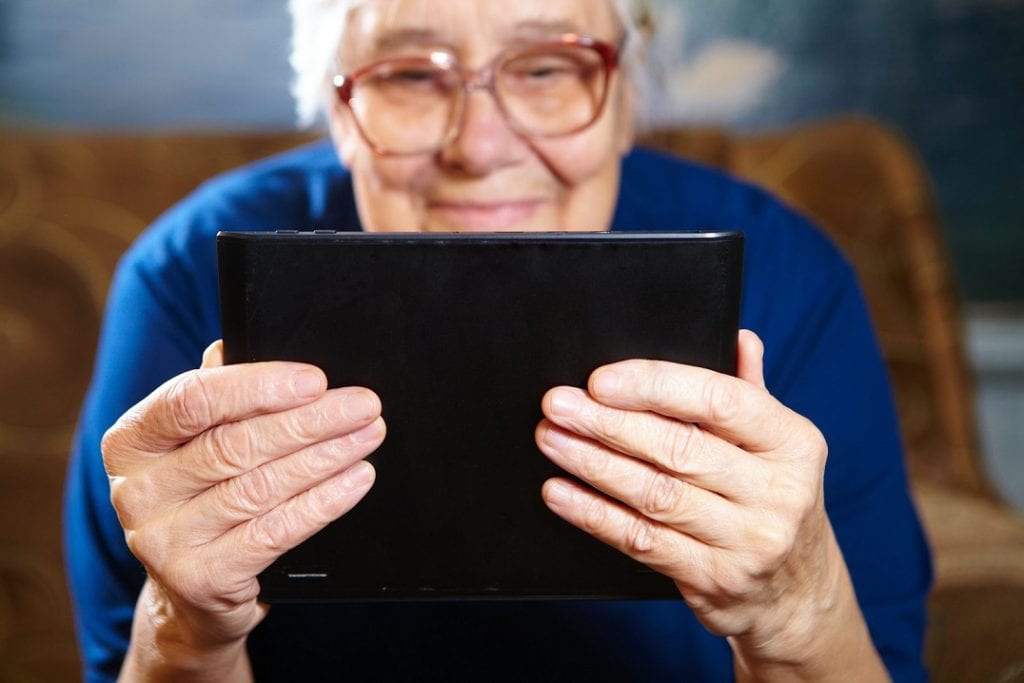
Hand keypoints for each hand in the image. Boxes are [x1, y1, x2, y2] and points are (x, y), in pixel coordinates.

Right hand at [102, 341, 384, 680]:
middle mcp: (137, 491)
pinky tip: (355, 480)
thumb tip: (244, 342)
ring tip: (368, 436)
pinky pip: (275, 532)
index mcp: (132, 440)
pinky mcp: (200, 578)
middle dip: (311, 421)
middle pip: (236, 444)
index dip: (258, 386)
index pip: (193, 400)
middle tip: (363, 405)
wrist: (192, 588)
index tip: (315, 379)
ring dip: (326, 457)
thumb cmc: (203, 495)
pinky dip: (323, 502)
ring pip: (260, 487)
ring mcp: (162, 541)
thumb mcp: (197, 440)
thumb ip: (218, 394)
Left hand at [535, 331, 885, 679]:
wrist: (797, 593)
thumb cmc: (772, 499)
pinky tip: (560, 492)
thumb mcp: (778, 446)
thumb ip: (751, 393)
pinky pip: (642, 541)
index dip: (656, 386)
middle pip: (679, 448)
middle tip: (558, 405)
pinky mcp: (715, 580)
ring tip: (551, 439)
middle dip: (608, 424)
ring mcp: (749, 541)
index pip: (721, 400)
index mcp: (793, 442)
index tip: (600, 380)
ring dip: (593, 464)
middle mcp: (779, 492)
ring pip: (655, 494)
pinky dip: (594, 514)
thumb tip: (738, 337)